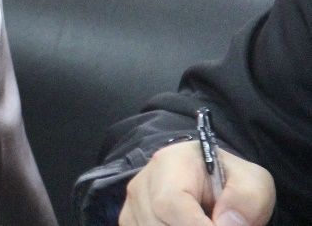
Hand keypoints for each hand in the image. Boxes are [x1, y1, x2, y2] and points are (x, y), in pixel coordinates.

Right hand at [119, 140, 275, 225]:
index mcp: (171, 163)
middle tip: (219, 225)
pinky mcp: (131, 221)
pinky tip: (187, 225)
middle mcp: (143, 183)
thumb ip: (246, 199)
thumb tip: (226, 224)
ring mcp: (133, 205)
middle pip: (156, 224)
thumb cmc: (230, 180)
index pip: (170, 203)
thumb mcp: (253, 181)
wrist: (209, 181)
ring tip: (206, 222)